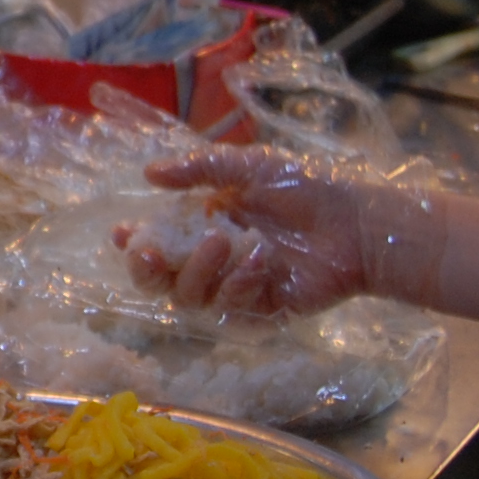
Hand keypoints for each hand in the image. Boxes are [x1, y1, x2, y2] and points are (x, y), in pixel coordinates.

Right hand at [117, 147, 448, 313]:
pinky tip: (261, 261)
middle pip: (160, 280)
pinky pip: (230, 309)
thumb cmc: (304, 188)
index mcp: (203, 225)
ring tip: (225, 241)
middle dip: (146, 268)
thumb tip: (149, 173)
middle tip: (150, 252)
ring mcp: (234, 288)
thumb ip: (199, 170)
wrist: (354, 224)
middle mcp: (213, 260)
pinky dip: (240, 284)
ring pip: (189, 297)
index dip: (135, 244)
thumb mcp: (249, 166)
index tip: (125, 233)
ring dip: (198, 271)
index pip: (157, 242)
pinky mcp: (260, 311)